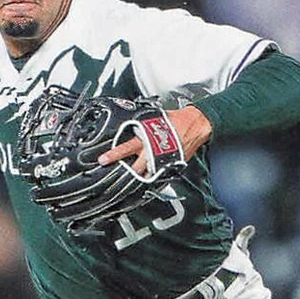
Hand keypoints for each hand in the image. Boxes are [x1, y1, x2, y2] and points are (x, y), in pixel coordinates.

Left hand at [96, 104, 212, 174]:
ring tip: (131, 179)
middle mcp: (154, 152)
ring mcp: (163, 161)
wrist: (195, 125)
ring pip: (147, 174)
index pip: (127, 148)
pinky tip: (148, 178)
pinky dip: (152, 177)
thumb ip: (143, 126)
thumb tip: (133, 127)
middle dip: (125, 172)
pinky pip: (159, 175)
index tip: (104, 159)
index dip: (114, 154)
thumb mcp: (155, 119)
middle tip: (115, 174)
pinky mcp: (171, 166)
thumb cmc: (177, 120)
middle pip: (135, 167)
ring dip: (138, 177)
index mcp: (148, 139)